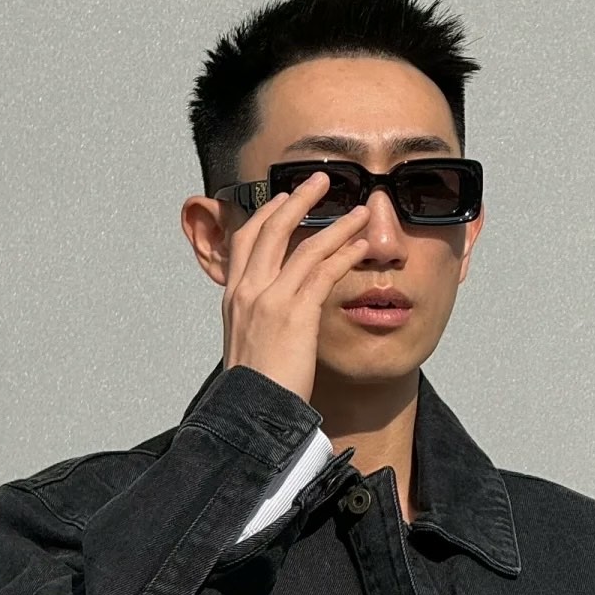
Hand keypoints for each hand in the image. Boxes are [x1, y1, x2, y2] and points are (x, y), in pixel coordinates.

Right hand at [220, 171, 372, 403]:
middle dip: (297, 200)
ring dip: (334, 223)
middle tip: (319, 180)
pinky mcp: (295, 314)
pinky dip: (345, 252)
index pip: (244, 241)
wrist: (249, 415)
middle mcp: (246, 292)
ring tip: (358, 209)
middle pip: (270, 228)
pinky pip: (323, 271)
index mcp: (233, 299)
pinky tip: (361, 244)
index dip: (265, 216)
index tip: (283, 200)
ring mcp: (269, 300)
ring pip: (304, 246)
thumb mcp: (250, 349)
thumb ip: (260, 326)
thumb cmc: (255, 391)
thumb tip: (276, 325)